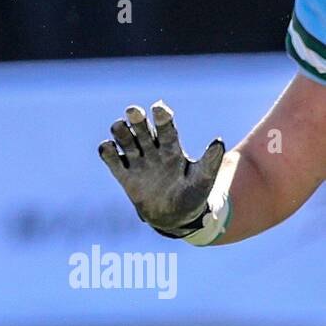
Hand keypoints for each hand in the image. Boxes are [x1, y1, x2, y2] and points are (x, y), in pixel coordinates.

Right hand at [98, 101, 224, 234]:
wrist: (176, 218)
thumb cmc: (193, 196)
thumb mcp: (204, 179)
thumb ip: (210, 161)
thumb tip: (218, 141)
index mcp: (172, 149)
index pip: (166, 129)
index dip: (162, 118)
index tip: (158, 108)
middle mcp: (153, 152)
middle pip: (143, 130)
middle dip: (137, 120)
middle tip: (132, 110)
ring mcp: (138, 163)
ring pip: (126, 141)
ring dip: (121, 132)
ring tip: (118, 127)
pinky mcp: (124, 177)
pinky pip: (113, 161)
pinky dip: (107, 152)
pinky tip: (107, 148)